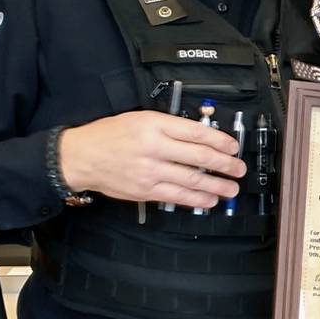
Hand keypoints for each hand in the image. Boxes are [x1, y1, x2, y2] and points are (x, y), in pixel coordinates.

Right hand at [59, 111, 245, 208]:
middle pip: (199, 157)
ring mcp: (150, 171)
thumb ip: (169, 126)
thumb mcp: (140, 119)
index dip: (220, 140)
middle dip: (225, 164)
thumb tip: (201, 135)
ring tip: (232, 189)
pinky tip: (210, 200)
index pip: (196, 132)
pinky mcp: (145, 190)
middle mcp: (153, 147)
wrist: (80, 156)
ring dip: (217, 186)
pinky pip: (177, 196)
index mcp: (154, 125)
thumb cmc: (109, 135)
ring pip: (192, 180)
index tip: (233, 146)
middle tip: (239, 168)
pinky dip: (197, 199)